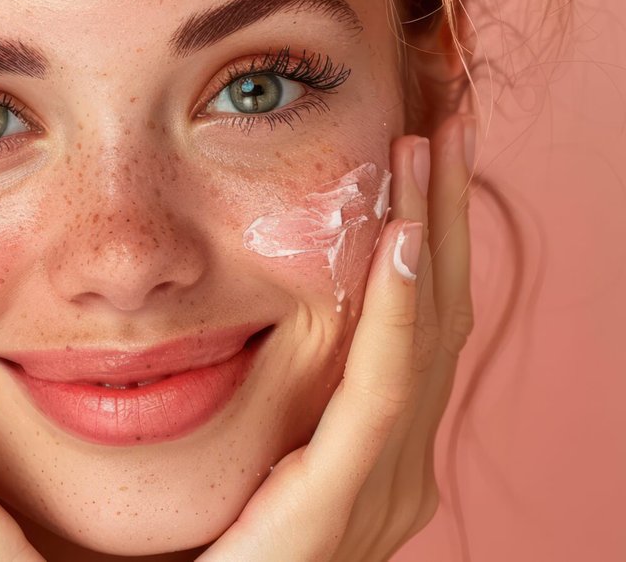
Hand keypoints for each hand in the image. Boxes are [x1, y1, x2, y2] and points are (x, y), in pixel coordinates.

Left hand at [200, 114, 477, 560]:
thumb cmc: (184, 552)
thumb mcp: (230, 452)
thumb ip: (249, 393)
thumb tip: (217, 301)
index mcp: (367, 451)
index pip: (411, 319)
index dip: (424, 228)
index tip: (418, 141)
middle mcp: (390, 467)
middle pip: (434, 312)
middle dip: (442, 209)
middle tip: (445, 112)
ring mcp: (376, 488)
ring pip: (422, 334)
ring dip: (429, 231)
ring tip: (429, 141)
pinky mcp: (338, 502)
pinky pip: (380, 391)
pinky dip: (394, 309)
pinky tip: (401, 237)